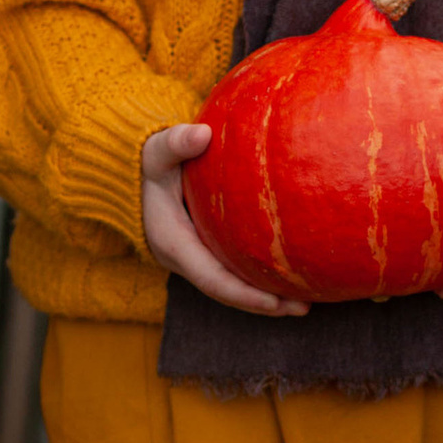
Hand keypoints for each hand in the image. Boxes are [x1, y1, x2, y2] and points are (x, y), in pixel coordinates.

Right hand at [140, 124, 308, 318]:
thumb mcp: (156, 152)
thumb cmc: (149, 162)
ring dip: (268, 298)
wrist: (135, 174)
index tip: (276, 303)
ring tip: (307, 302)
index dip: (244, 295)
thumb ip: (175, 143)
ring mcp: (196, 258)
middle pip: (228, 291)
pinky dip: (261, 278)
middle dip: (264, 304)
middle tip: (304, 308)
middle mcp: (185, 259)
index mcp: (174, 244)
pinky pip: (235, 271)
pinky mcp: (207, 251)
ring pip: (233, 286)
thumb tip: (202, 134)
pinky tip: (293, 275)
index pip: (213, 280)